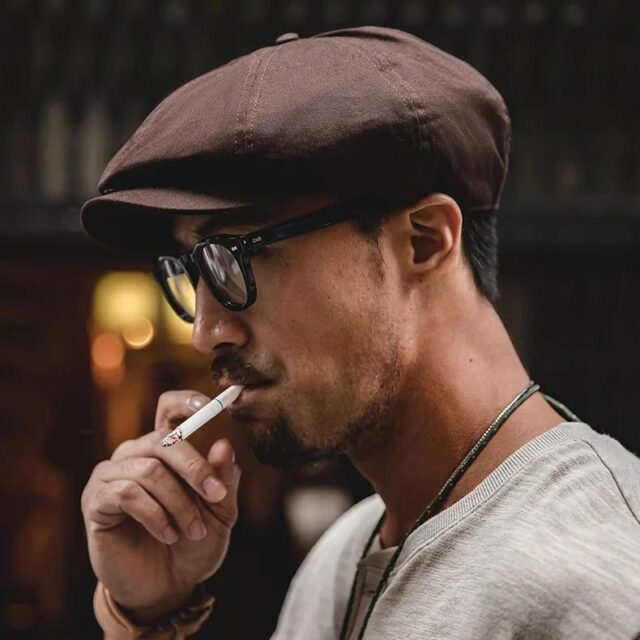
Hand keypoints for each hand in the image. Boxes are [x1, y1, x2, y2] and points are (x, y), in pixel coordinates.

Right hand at [81, 390, 239, 621]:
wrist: (167, 586)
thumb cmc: (193, 541)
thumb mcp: (220, 511)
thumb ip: (224, 480)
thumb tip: (224, 445)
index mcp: (166, 449)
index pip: (169, 408)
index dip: (187, 401)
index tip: (212, 406)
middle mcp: (136, 453)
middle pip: (164, 439)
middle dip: (195, 468)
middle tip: (216, 497)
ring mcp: (112, 475)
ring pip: (150, 470)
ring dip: (179, 503)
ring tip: (194, 530)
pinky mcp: (96, 502)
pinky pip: (127, 494)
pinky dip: (156, 515)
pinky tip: (169, 534)